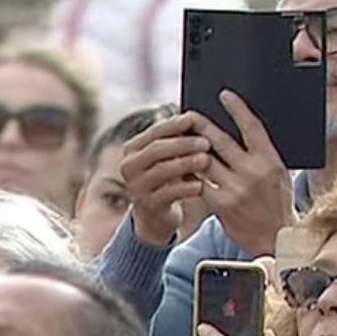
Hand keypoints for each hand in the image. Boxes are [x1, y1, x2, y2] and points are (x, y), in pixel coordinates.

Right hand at [118, 113, 211, 247]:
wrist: (156, 218)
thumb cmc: (167, 181)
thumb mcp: (167, 160)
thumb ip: (175, 142)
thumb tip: (195, 117)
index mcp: (133, 149)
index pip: (154, 132)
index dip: (174, 125)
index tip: (194, 119)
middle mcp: (129, 166)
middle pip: (156, 149)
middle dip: (183, 144)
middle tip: (206, 142)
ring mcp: (136, 186)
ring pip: (162, 170)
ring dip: (186, 164)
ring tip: (206, 160)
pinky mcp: (148, 205)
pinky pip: (168, 194)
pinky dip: (186, 188)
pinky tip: (201, 185)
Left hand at [193, 94, 294, 257]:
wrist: (275, 239)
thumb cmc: (277, 204)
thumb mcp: (279, 175)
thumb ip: (261, 154)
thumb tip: (241, 130)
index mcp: (271, 161)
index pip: (252, 127)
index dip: (237, 109)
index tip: (224, 95)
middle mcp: (253, 173)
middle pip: (220, 140)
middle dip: (201, 125)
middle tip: (190, 115)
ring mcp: (236, 189)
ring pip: (204, 160)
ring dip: (190, 148)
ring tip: (182, 140)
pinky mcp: (221, 204)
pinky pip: (199, 182)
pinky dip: (190, 173)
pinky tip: (183, 167)